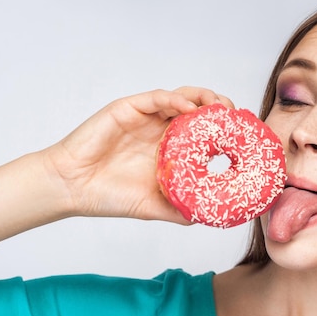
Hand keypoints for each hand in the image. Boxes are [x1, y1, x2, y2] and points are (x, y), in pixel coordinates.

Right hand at [44, 87, 234, 222]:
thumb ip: (182, 210)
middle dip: (220, 111)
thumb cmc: (109, 196)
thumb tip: (210, 217)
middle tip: (236, 119)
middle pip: (198, 110)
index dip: (223, 132)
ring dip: (204, 100)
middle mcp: (160, 130)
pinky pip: (157, 98)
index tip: (243, 138)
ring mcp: (145, 118)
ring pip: (182, 98)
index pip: (203, 133)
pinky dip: (176, 100)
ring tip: (219, 109)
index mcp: (169, 149)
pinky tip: (190, 110)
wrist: (73, 188)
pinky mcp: (128, 109)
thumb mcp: (154, 206)